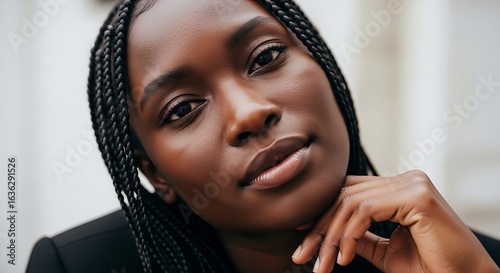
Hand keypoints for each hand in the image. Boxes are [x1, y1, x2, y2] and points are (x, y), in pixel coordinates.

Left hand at [292, 170, 499, 272]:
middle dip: (319, 227)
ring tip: (322, 264)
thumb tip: (330, 233)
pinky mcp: (417, 195)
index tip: (300, 233)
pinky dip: (348, 234)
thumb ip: (360, 237)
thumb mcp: (384, 251)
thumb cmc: (431, 267)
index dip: (322, 211)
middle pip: (345, 195)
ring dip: (330, 236)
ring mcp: (412, 184)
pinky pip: (366, 210)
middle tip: (302, 255)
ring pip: (351, 203)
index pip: (349, 192)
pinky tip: (343, 257)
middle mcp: (405, 180)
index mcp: (399, 189)